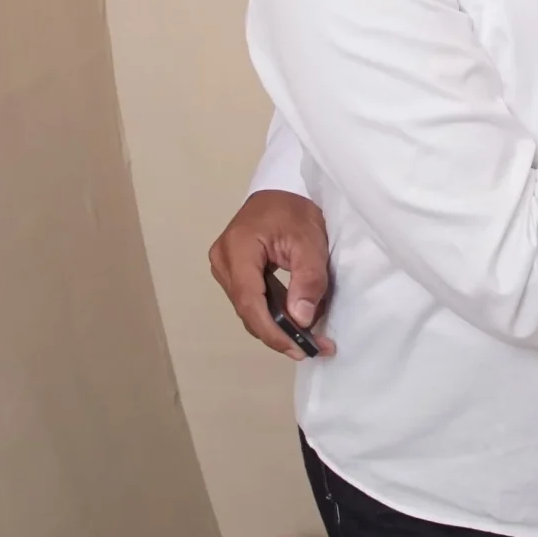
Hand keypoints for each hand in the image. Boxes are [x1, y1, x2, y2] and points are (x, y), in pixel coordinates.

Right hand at [208, 192, 334, 357]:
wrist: (285, 188)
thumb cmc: (296, 209)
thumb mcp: (310, 241)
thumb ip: (308, 280)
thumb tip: (301, 320)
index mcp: (238, 249)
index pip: (251, 302)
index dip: (273, 331)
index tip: (299, 349)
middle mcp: (223, 261)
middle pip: (249, 310)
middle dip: (280, 334)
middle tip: (314, 348)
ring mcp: (225, 267)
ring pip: (250, 309)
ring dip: (278, 327)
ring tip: (311, 339)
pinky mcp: (234, 271)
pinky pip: (252, 300)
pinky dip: (274, 314)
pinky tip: (298, 322)